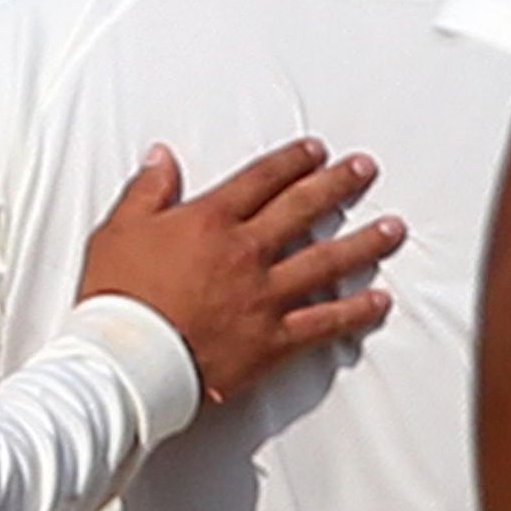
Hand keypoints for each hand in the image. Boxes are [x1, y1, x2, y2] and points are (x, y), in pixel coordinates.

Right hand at [78, 139, 403, 400]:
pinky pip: (325, 323)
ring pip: (326, 261)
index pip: (260, 180)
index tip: (313, 151)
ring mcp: (265, 296)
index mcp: (210, 220)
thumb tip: (162, 158)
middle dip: (337, 186)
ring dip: (363, 243)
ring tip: (392, 230)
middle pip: (302, 209)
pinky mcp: (273, 339)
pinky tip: (378, 301)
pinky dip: (355, 312)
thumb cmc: (119, 296)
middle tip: (364, 171)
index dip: (290, 161)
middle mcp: (246, 251)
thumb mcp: (118, 229)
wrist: (130, 359)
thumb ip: (147, 190)